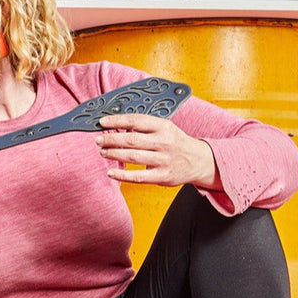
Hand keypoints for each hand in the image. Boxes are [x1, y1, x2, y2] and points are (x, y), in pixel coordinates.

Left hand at [96, 113, 219, 188]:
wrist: (199, 161)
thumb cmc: (176, 142)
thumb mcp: (165, 128)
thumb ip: (145, 126)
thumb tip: (117, 124)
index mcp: (164, 127)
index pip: (136, 120)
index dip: (117, 120)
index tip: (102, 122)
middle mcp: (164, 142)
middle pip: (132, 139)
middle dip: (111, 139)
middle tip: (98, 140)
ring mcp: (164, 160)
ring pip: (133, 156)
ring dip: (114, 154)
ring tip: (102, 152)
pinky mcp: (163, 176)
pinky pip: (138, 177)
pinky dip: (122, 175)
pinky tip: (111, 172)